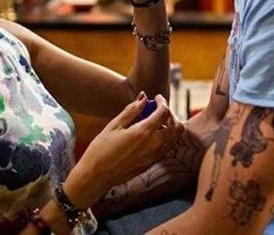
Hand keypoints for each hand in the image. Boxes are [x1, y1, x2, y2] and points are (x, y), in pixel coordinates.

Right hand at [63, 93, 182, 207]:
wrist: (97, 176)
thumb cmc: (101, 149)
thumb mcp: (114, 126)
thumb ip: (131, 110)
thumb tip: (144, 97)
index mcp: (143, 132)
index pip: (163, 112)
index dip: (163, 102)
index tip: (157, 98)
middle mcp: (153, 145)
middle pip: (176, 126)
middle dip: (170, 114)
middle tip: (159, 110)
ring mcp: (154, 156)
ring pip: (175, 138)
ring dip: (170, 127)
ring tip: (156, 122)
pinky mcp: (151, 164)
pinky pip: (167, 148)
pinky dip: (166, 138)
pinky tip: (152, 135)